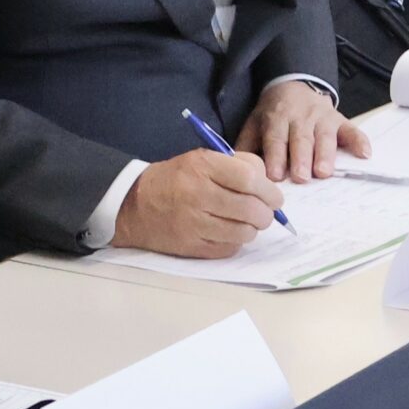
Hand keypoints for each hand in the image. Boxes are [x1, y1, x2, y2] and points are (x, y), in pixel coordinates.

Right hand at [113, 148, 285, 257]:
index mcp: (203, 166)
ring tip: (245, 222)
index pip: (250, 178)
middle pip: (251, 209)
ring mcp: (194, 223)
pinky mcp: (191, 247)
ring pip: (244, 232)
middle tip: (264, 213)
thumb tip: (269, 185)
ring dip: (252, 229)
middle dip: (266, 214)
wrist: (134, 205)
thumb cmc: (176, 179)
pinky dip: (235, 242)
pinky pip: (229, 249)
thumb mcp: (202, 158)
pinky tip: (227, 233)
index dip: (269, 190)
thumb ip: (237, 165)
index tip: (274, 197)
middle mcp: (198, 193)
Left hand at [236, 80, 372, 183]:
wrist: (293, 84)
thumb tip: (232, 169)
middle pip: (301, 139)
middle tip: (302, 177)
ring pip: (325, 136)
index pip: (275, 138)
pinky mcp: (340, 120)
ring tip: (324, 172)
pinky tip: (365, 154)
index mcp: (277, 118)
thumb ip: (245, 145)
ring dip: (325, 154)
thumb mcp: (254, 123)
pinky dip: (359, 141)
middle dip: (301, 158)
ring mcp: (322, 117)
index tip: (275, 176)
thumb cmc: (272, 114)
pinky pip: (352, 129)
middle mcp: (300, 116)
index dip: (275, 156)